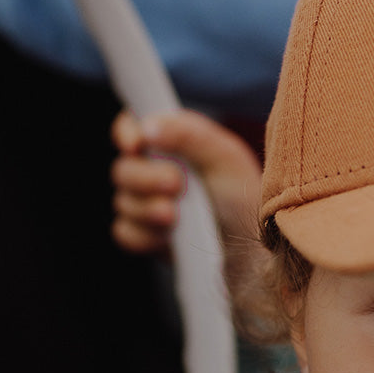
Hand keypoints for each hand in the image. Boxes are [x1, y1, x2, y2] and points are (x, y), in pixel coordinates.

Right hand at [111, 109, 262, 256]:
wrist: (250, 246)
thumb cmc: (242, 196)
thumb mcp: (225, 157)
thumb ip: (189, 135)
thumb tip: (148, 127)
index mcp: (170, 142)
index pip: (131, 126)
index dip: (126, 133)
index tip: (135, 146)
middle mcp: (152, 170)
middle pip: (123, 169)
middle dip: (145, 178)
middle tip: (175, 185)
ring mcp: (145, 204)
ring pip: (123, 202)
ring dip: (148, 209)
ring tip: (176, 216)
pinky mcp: (146, 235)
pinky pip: (127, 234)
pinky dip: (145, 236)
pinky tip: (168, 237)